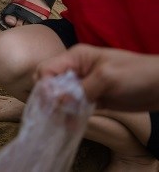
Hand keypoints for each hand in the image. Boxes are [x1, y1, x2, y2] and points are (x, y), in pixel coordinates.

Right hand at [36, 45, 158, 111]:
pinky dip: (71, 116)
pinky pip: (75, 107)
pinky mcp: (94, 99)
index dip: (45, 84)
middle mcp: (76, 70)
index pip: (47, 68)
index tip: (51, 101)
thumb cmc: (136, 73)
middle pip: (50, 82)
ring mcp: (85, 85)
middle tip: (56, 113)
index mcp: (76, 57)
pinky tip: (72, 125)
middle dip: (50, 97)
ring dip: (60, 109)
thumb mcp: (107, 77)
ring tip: (64, 122)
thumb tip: (59, 101)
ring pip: (61, 96)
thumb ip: (81, 88)